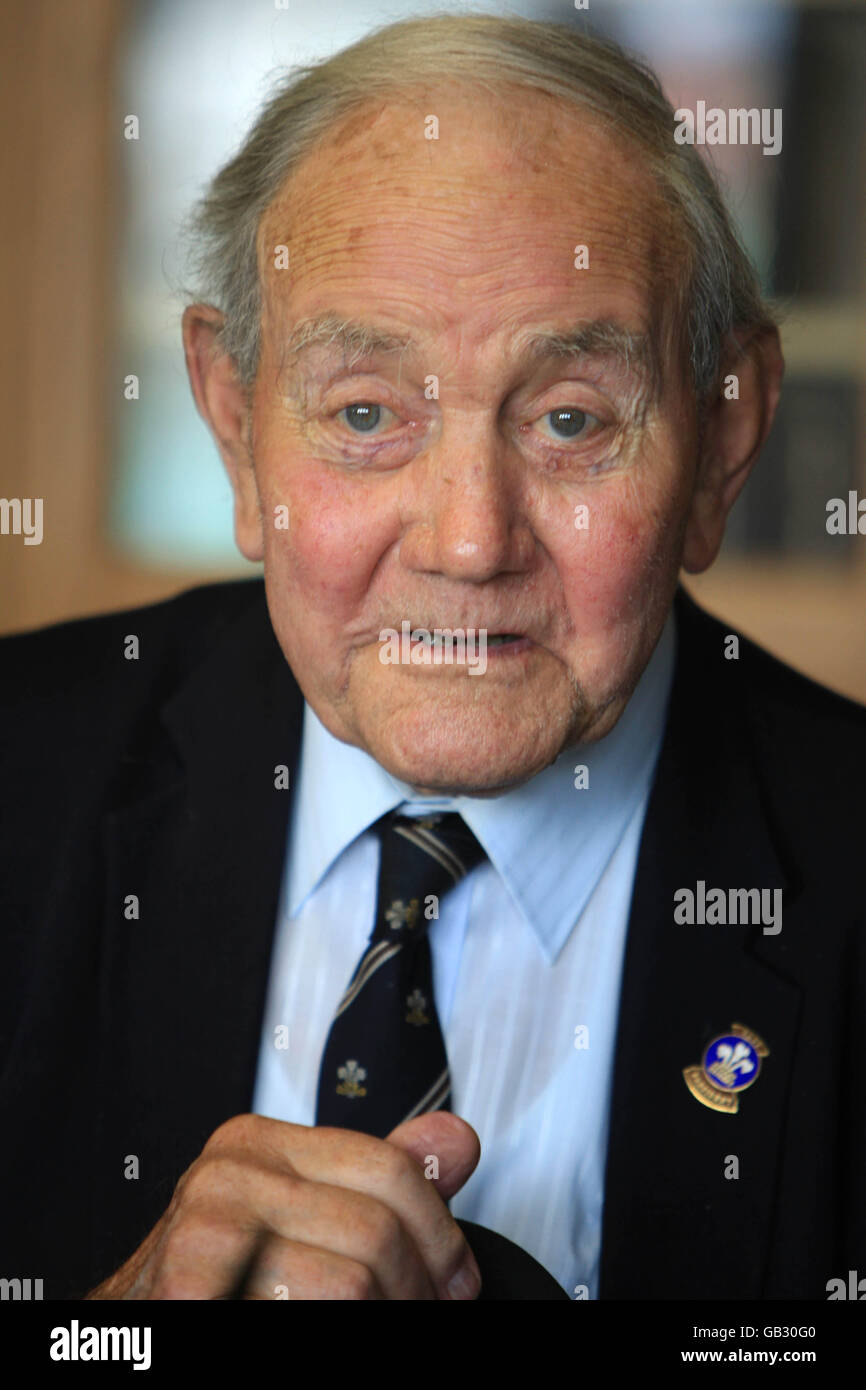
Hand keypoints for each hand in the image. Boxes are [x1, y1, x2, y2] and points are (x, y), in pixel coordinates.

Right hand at [84, 1109, 481, 1299]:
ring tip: (381, 1330)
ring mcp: (203, 1232)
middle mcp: (226, 1175)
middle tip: (419, 1319)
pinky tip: (326, 1335)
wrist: (136, 1331)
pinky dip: (338, 1335)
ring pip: (355, 1282)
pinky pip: (313, 1313)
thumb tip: (457, 1139)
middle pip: (378, 1232)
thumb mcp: (302, 1216)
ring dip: (385, 1320)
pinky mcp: (191, 1291)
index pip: (390, 1169)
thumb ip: (377, 1181)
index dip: (441, 1237)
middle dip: (416, 1294)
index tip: (454, 1285)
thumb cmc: (222, 1287)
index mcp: (256, 1143)